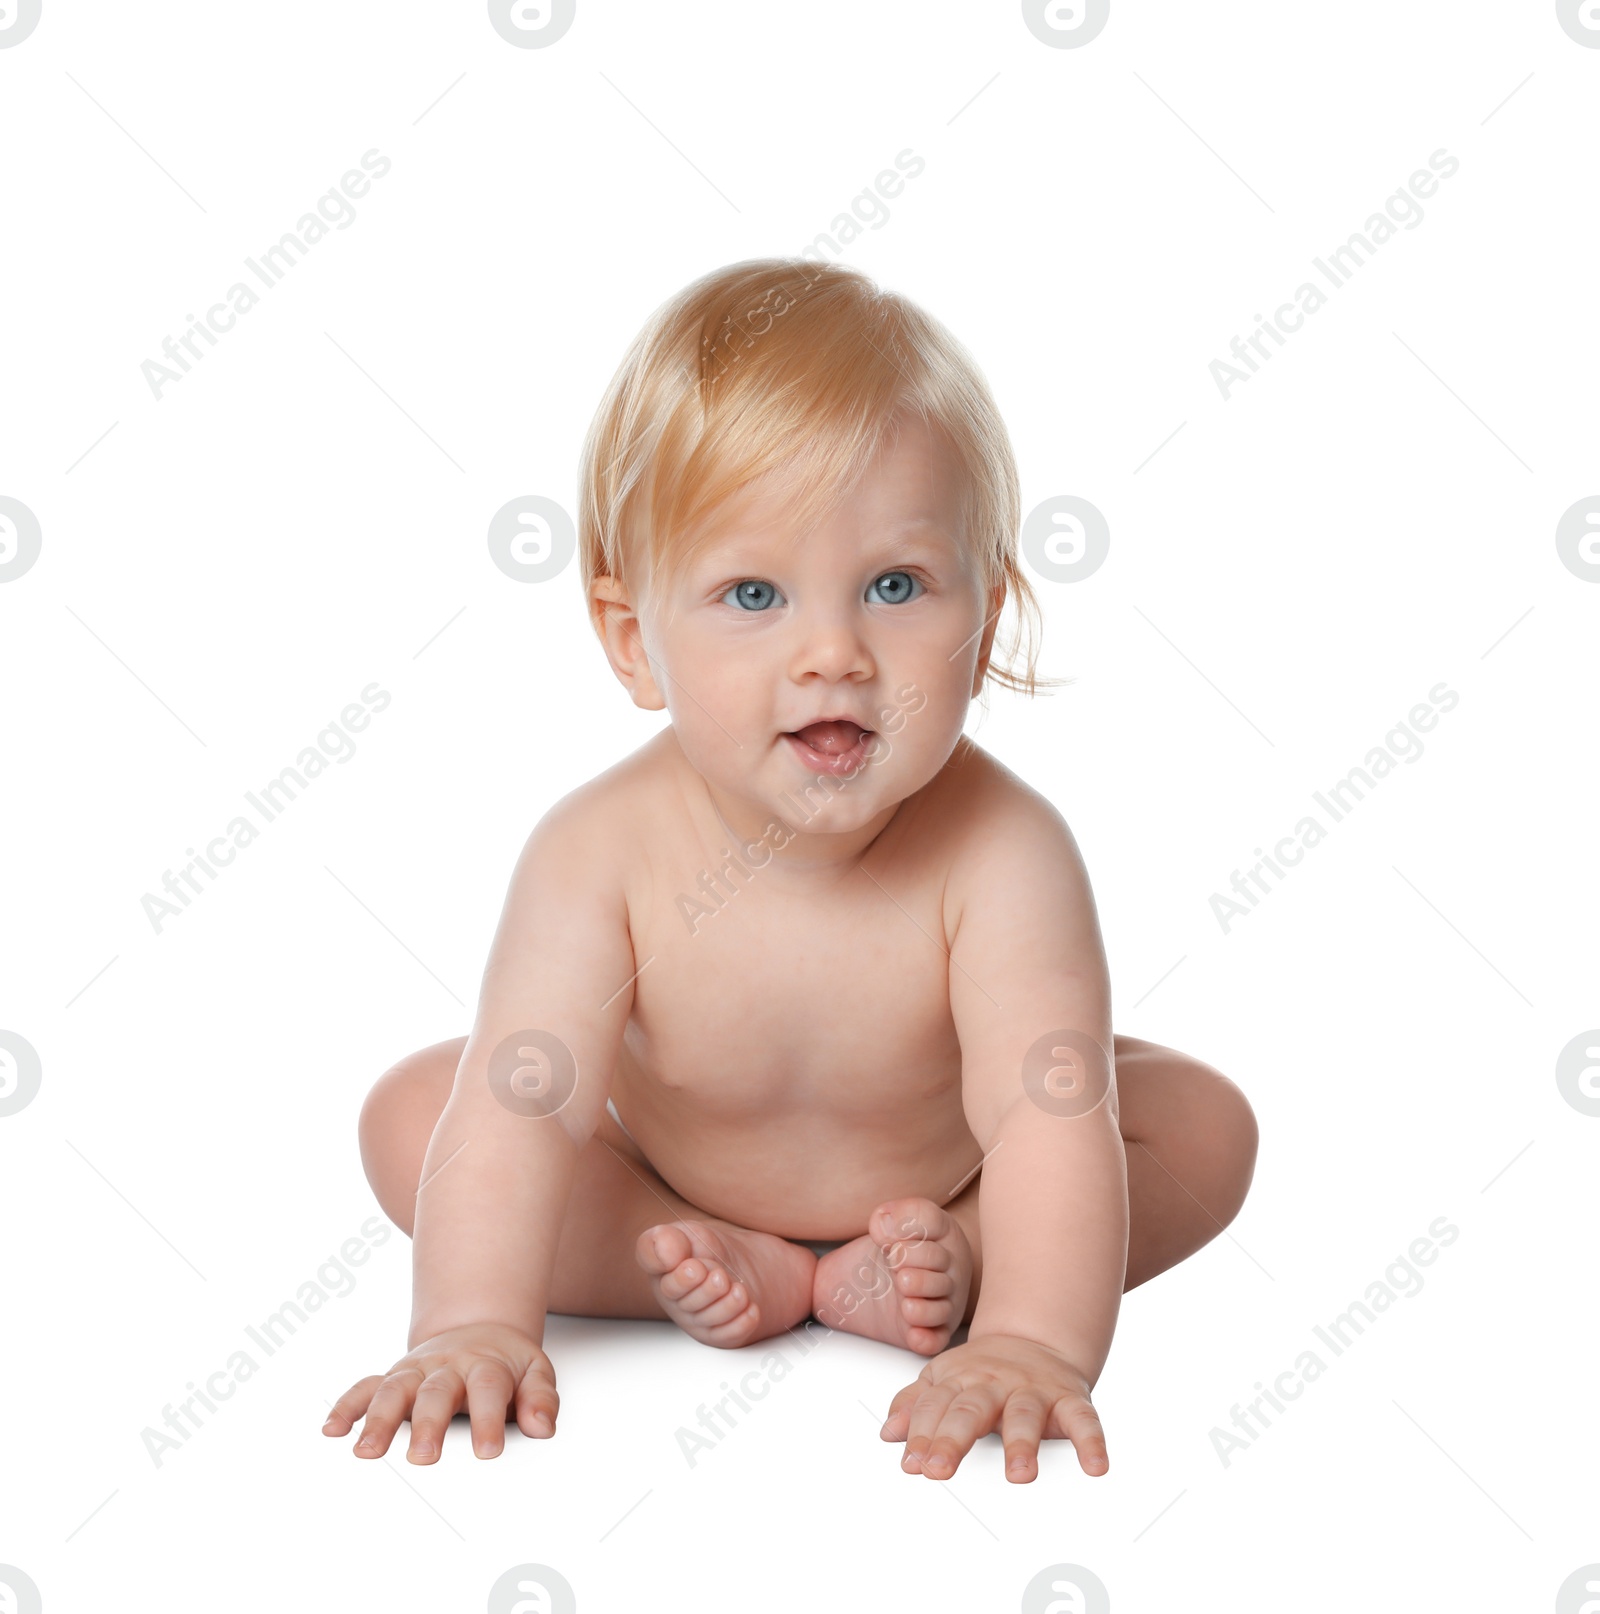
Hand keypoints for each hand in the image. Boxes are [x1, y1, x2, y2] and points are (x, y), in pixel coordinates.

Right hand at [322, 1322, 556, 1463]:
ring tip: (367, 1452)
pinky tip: (332, 1429)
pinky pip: (366, 1386)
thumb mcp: (535, 1372)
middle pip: (436, 1392)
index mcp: (485, 1364)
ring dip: (378, 1418)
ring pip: (394, 1389)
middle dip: (429, 1424)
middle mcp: (447, 1366)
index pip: (487, 1390)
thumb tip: (542, 1427)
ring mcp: (417, 1370)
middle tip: (424, 1457)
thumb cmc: (506, 1362)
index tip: (488, 1452)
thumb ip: (540, 1398)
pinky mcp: (394, 1376)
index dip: (489, 1420)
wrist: (480, 1328)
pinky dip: (347, 1405)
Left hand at [878, 1333, 1107, 1482]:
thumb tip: (888, 1433)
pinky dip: (1091, 1443)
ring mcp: (1033, 1391)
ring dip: (1021, 1444)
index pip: (936, 1407)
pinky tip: (1095, 1467)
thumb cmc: (983, 1371)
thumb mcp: (943, 1379)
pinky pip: (1083, 1420)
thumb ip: (916, 1405)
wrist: (1035, 1337)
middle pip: (971, 1410)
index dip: (922, 1433)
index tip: (911, 1463)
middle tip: (938, 1470)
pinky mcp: (1069, 1399)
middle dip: (953, 1439)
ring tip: (1019, 1475)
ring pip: (1025, 1415)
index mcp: (960, 1381)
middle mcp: (995, 1384)